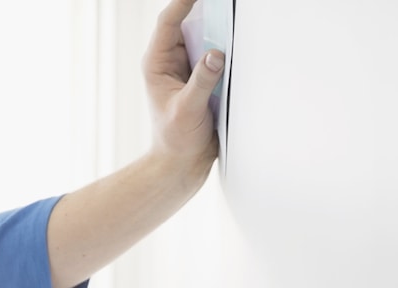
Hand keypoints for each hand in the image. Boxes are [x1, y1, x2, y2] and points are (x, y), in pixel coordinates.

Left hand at [144, 0, 223, 171]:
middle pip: (188, 22)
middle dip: (206, 8)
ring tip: (235, 15)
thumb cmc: (175, 139)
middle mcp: (170, 60)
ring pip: (205, 35)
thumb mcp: (187, 110)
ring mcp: (188, 66)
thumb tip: (216, 55)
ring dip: (220, 26)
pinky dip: (228, 44)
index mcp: (157, 63)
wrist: (183, 162)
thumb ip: (202, 82)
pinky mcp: (204, 75)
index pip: (168, 22)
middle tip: (226, 4)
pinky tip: (241, 39)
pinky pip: (217, 52)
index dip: (183, 1)